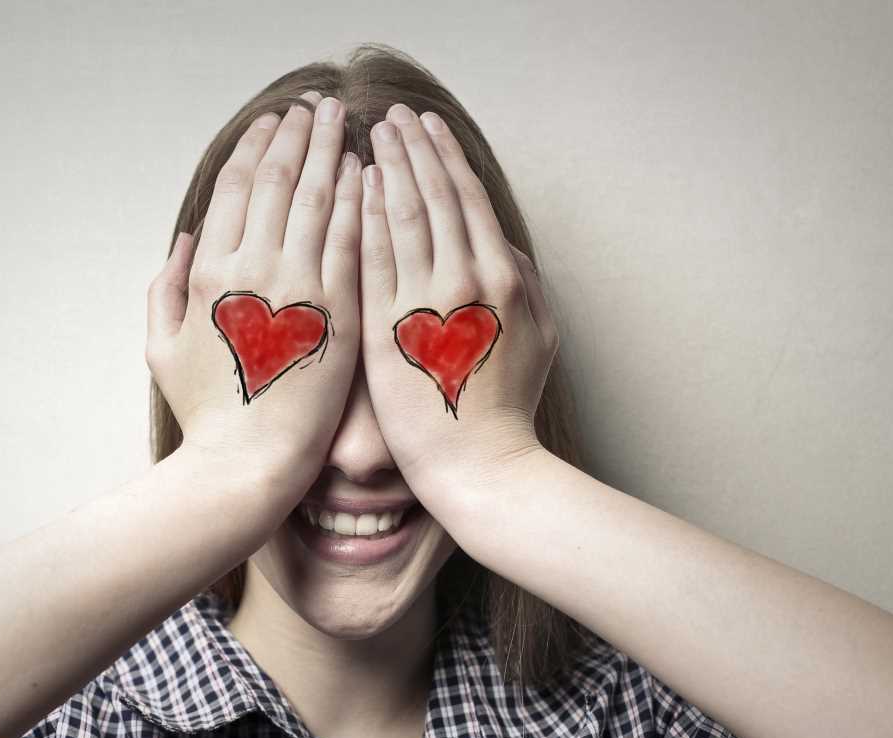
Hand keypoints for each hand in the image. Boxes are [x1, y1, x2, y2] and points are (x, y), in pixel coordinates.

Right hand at [147, 91, 362, 496]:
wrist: (250, 464)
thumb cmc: (206, 412)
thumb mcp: (161, 346)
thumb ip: (166, 284)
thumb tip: (186, 238)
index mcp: (209, 271)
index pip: (236, 186)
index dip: (256, 146)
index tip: (273, 121)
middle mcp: (254, 267)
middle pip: (280, 179)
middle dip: (297, 134)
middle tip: (313, 105)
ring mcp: (301, 287)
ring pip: (319, 198)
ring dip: (330, 151)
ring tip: (341, 121)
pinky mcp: (342, 311)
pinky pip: (353, 239)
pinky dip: (359, 199)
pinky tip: (367, 172)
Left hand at [359, 104, 558, 511]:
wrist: (479, 467)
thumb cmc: (507, 408)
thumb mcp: (539, 337)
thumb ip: (524, 282)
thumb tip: (502, 244)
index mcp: (503, 277)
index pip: (467, 199)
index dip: (443, 156)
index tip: (423, 126)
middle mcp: (466, 279)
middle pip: (433, 195)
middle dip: (409, 148)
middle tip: (388, 114)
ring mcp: (424, 302)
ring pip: (401, 216)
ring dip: (383, 168)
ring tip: (366, 137)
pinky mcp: (386, 329)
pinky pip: (372, 259)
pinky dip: (363, 217)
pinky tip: (353, 189)